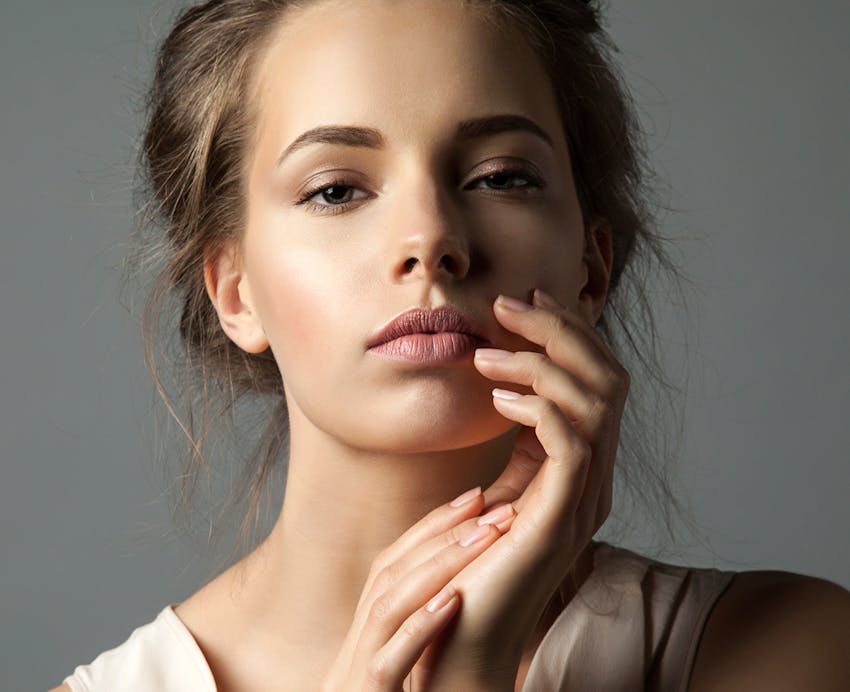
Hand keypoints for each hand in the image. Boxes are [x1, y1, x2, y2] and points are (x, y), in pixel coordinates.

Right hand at [320, 485, 517, 691]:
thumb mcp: (397, 670)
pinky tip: (455, 600)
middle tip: (496, 508)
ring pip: (388, 605)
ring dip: (440, 566)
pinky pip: (388, 661)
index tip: (477, 496)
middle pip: (391, 572)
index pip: (393, 562)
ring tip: (486, 538)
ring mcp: (356, 672)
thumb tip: (456, 587)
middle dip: (445, 534)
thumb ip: (415, 632)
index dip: (434, 524)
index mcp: (365, 633)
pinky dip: (421, 626)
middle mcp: (356, 644)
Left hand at [414, 288, 628, 688]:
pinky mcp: (562, 516)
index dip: (570, 333)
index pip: (598, 381)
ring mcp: (584, 498)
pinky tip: (498, 398)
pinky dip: (540, 405)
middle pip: (608, 378)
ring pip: (595, 401)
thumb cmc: (466, 561)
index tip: (528, 300)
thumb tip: (503, 386)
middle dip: (561, 330)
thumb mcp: (496, 487)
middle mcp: (595, 477)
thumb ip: (513, 444)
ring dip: (540, 362)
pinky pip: (571, 441)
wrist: (459, 633)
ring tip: (486, 354)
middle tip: (509, 304)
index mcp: (581, 468)